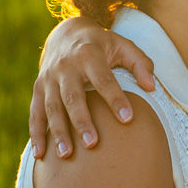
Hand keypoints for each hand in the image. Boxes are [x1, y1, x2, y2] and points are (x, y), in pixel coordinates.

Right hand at [29, 17, 156, 158]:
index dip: (115, 98)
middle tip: (92, 143)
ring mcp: (48, 78)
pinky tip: (40, 155)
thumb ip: (140, 63)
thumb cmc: (100, 44)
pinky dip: (36, 134)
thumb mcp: (122, 44)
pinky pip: (35, 113)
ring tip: (66, 155)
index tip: (128, 119)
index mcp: (88, 54)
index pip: (103, 79)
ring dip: (58, 132)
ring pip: (52, 107)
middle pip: (72, 96)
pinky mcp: (38, 88)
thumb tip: (152, 87)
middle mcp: (65, 67)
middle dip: (81, 121)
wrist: (65, 33)